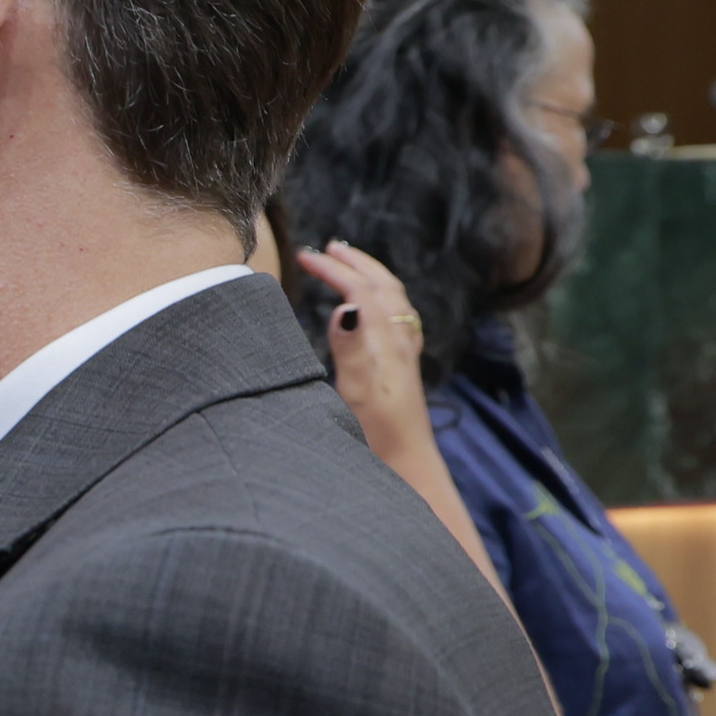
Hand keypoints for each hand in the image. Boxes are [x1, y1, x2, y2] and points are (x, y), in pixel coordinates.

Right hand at [295, 240, 506, 594]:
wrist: (409, 467)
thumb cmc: (378, 435)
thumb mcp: (357, 393)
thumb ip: (352, 347)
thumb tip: (344, 306)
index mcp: (386, 343)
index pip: (360, 290)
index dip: (334, 269)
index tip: (306, 255)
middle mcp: (400, 343)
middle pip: (383, 287)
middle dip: (356, 263)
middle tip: (329, 248)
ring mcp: (405, 355)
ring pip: (394, 299)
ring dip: (371, 275)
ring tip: (350, 264)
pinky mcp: (404, 369)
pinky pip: (397, 317)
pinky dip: (380, 298)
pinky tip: (370, 310)